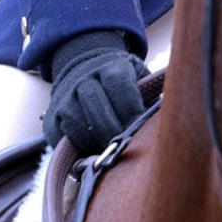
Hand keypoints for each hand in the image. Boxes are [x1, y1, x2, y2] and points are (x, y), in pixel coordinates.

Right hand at [44, 30, 146, 154]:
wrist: (82, 68)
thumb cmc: (120, 80)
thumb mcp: (137, 75)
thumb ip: (150, 92)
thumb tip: (170, 114)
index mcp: (110, 67)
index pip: (121, 88)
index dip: (132, 112)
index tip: (143, 130)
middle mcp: (84, 79)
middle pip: (98, 108)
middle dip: (114, 132)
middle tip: (127, 148)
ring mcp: (65, 97)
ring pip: (78, 123)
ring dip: (96, 142)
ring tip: (111, 153)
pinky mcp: (52, 116)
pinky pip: (64, 136)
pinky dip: (79, 148)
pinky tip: (94, 153)